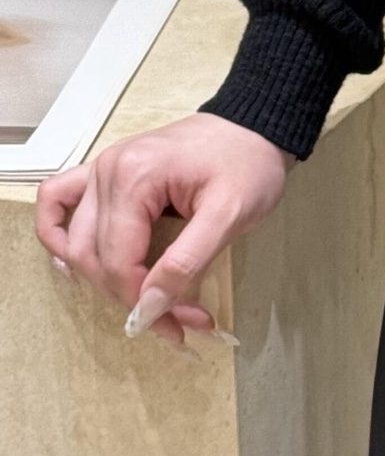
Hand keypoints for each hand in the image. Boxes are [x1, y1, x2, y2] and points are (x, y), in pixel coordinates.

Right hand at [34, 114, 296, 352]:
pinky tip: (73, 263)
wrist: (254, 129)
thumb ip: (188, 262)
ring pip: (77, 242)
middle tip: (178, 323)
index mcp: (134, 178)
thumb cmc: (248, 164)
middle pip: (95, 258)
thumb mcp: (231, 215)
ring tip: (150, 304)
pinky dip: (59, 234)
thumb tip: (153, 305)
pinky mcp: (106, 174)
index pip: (119, 261)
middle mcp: (106, 172)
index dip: (145, 302)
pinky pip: (59, 202)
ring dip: (106, 281)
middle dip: (133, 298)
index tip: (180, 326)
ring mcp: (101, 170)